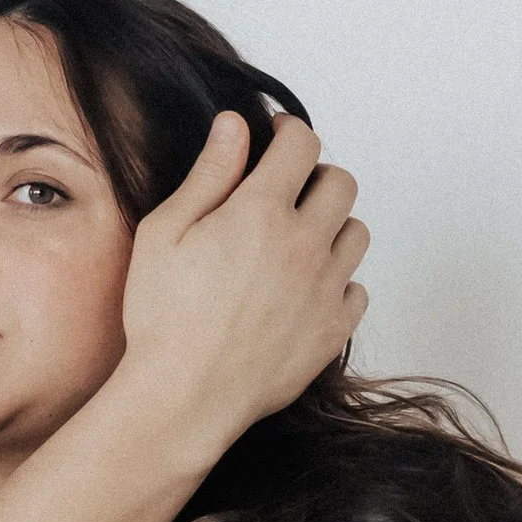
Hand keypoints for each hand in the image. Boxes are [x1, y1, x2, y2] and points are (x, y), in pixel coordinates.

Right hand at [118, 107, 368, 461]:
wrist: (184, 397)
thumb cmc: (164, 316)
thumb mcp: (165, 232)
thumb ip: (209, 174)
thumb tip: (235, 125)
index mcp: (262, 212)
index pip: (302, 145)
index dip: (288, 131)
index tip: (275, 137)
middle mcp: (305, 244)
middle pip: (342, 183)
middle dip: (316, 175)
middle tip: (287, 190)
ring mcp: (325, 290)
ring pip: (357, 233)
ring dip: (332, 226)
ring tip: (297, 240)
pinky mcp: (333, 331)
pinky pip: (358, 289)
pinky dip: (338, 281)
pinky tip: (306, 289)